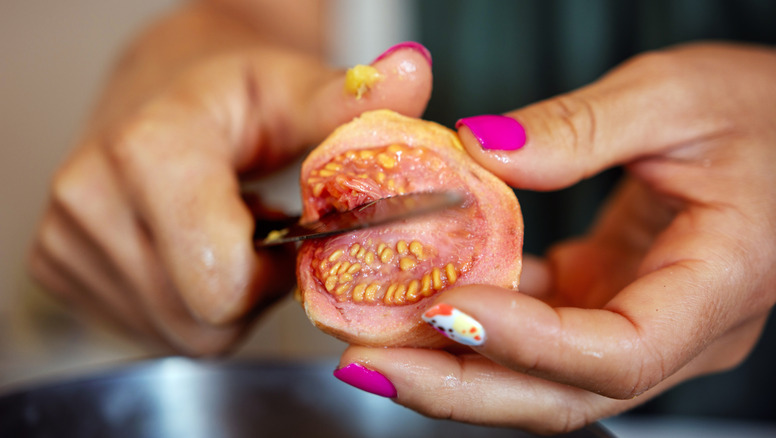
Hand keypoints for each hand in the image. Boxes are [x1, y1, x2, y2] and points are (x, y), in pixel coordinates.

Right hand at [27, 2, 432, 354]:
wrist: (162, 90)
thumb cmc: (232, 91)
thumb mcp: (294, 88)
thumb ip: (349, 103)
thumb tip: (412, 74)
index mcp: (149, 152)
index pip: (223, 282)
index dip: (274, 271)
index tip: (286, 229)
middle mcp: (90, 199)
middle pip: (203, 321)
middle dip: (251, 292)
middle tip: (260, 234)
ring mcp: (65, 239)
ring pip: (179, 333)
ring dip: (222, 299)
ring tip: (226, 234)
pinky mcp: (56, 266)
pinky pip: (151, 328)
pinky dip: (186, 303)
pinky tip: (191, 248)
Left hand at [338, 42, 775, 432]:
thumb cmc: (761, 111)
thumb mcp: (676, 96)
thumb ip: (580, 128)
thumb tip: (481, 152)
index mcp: (720, 285)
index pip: (620, 352)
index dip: (529, 343)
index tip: (447, 306)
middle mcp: (679, 331)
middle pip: (563, 394)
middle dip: (458, 386)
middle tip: (367, 361)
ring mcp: (638, 323)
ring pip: (539, 379)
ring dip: (451, 365)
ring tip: (370, 340)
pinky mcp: (605, 302)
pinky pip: (533, 332)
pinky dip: (473, 322)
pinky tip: (419, 296)